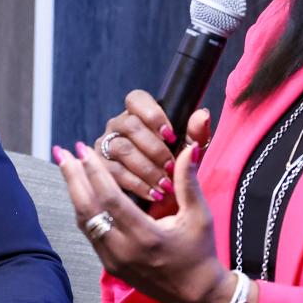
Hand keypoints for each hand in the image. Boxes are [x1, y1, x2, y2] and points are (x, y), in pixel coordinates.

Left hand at [56, 137, 250, 302]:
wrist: (196, 295)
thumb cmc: (200, 253)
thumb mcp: (200, 216)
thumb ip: (188, 182)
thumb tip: (187, 149)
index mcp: (146, 237)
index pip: (111, 199)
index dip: (95, 172)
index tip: (84, 150)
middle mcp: (124, 251)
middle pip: (88, 210)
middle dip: (73, 178)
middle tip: (63, 153)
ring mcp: (114, 261)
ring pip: (85, 222)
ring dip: (74, 193)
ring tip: (67, 167)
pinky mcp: (110, 266)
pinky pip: (90, 233)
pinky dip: (83, 210)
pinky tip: (80, 192)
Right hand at [96, 91, 212, 215]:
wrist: (165, 203)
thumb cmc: (176, 170)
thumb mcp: (189, 153)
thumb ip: (196, 134)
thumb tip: (202, 115)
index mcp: (138, 115)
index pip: (136, 99)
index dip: (153, 115)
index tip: (171, 135)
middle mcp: (118, 126)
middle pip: (130, 125)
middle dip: (154, 147)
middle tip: (171, 166)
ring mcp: (106, 145)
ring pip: (121, 148)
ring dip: (146, 168)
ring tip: (165, 184)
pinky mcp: (100, 168)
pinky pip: (114, 172)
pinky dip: (137, 184)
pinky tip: (153, 194)